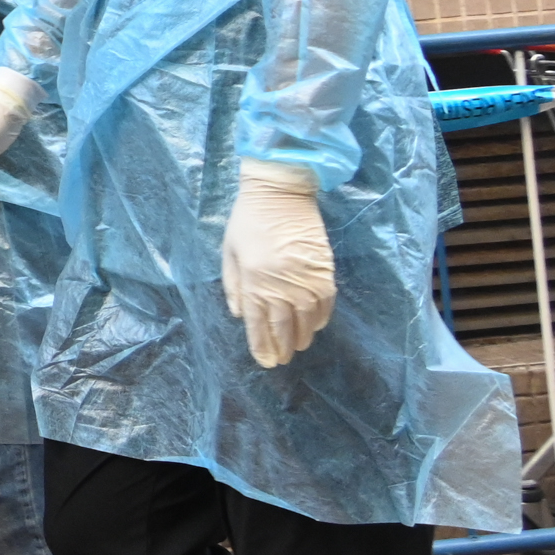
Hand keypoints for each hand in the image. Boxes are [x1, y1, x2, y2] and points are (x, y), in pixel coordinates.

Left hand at [222, 158, 335, 367]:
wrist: (280, 193)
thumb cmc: (247, 222)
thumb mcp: (229, 253)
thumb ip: (233, 286)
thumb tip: (240, 316)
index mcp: (254, 281)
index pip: (258, 323)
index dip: (262, 345)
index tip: (265, 361)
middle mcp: (281, 284)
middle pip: (283, 326)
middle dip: (282, 346)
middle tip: (281, 360)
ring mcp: (306, 279)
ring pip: (307, 319)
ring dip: (302, 336)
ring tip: (297, 347)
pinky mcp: (325, 270)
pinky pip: (326, 303)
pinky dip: (321, 318)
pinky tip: (315, 326)